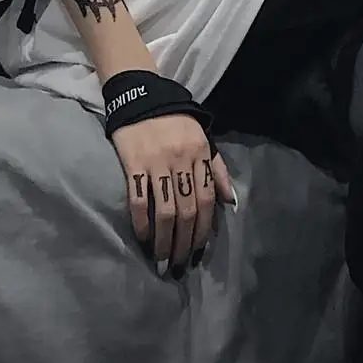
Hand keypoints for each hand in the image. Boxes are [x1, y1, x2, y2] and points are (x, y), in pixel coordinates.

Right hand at [109, 113, 234, 275]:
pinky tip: (143, 239)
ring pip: (164, 211)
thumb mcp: (204, 139)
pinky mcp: (132, 163)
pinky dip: (141, 223)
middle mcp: (181, 162)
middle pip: (186, 212)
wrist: (141, 95)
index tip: (198, 255)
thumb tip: (230, 202)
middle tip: (179, 267)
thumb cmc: (175, 121)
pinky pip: (139, 199)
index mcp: (200, 156)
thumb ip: (217, 170)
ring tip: (162, 261)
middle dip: (184, 244)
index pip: (206, 203)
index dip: (203, 232)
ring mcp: (156, 163)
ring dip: (164, 241)